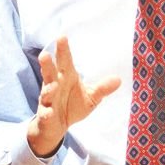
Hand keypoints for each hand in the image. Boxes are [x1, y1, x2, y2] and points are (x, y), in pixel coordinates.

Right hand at [27, 36, 120, 156]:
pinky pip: (45, 113)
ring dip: (48, 89)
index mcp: (66, 77)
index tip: (62, 37)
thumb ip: (102, 88)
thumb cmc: (72, 106)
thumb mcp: (91, 97)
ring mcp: (48, 100)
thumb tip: (119, 79)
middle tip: (45, 54)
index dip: (63, 50)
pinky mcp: (46, 115)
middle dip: (48, 64)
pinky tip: (48, 113)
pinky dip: (46, 113)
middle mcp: (54, 85)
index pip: (64, 61)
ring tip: (52, 86)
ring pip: (46, 92)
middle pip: (50, 72)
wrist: (57, 126)